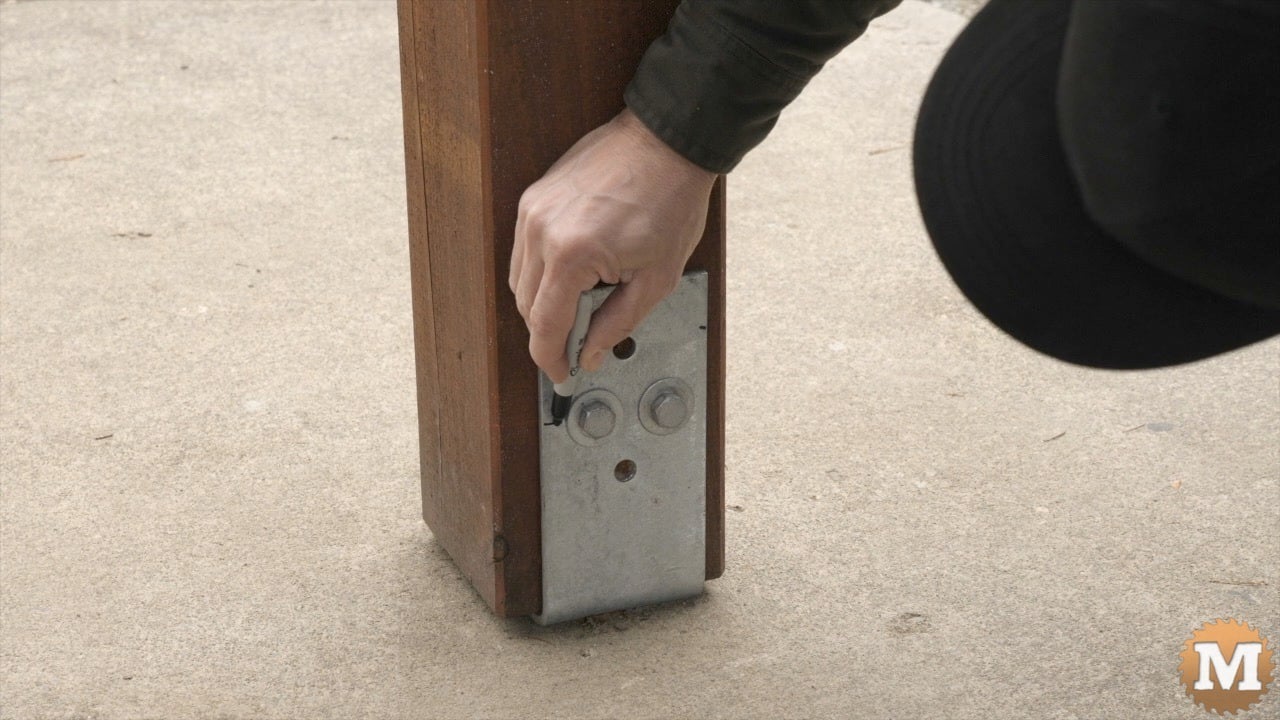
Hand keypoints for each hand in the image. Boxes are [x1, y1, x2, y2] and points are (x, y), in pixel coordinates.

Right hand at [509, 108, 716, 382]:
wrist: (667, 142)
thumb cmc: (670, 200)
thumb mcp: (656, 278)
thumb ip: (617, 323)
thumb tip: (590, 354)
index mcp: (571, 255)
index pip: (544, 325)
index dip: (551, 358)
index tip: (562, 374)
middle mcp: (541, 230)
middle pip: (525, 305)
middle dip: (549, 332)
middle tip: (580, 342)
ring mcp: (532, 210)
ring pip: (519, 279)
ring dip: (543, 302)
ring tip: (583, 302)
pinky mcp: (534, 196)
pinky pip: (524, 249)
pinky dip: (541, 272)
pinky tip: (573, 273)